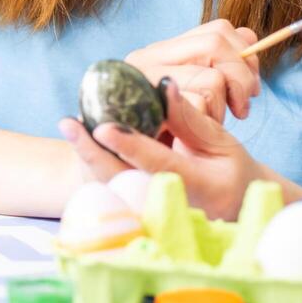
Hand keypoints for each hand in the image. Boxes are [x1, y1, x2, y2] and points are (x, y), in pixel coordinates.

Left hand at [60, 78, 299, 219]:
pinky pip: (110, 192)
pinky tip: (80, 142)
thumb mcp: (221, 143)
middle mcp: (175, 207)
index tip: (104, 127)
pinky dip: (92, 167)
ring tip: (70, 127)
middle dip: (93, 154)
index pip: (160, 166)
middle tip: (69, 124)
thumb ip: (190, 119)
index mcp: (203, 188)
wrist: (232, 205)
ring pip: (111, 190)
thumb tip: (163, 85)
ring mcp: (154, 216)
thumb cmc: (231, 170)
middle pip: (125, 183)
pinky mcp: (139, 215)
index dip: (132, 146)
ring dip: (87, 159)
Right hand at [123, 19, 261, 122]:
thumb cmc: (177, 133)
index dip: (245, 55)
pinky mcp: (146, 108)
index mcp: (161, 50)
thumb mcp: (198, 92)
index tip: (252, 87)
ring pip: (210, 79)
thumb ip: (219, 63)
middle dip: (240, 77)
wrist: (142, 171)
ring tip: (211, 123)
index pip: (218, 30)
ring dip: (220, 106)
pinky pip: (197, 106)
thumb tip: (250, 37)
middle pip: (216, 44)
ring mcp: (142, 81)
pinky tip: (197, 132)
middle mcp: (145, 58)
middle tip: (242, 107)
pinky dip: (207, 120)